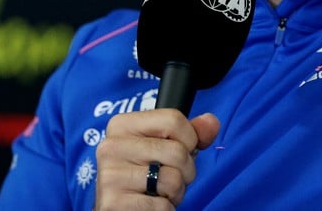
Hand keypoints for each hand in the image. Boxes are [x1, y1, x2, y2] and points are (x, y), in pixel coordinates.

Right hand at [94, 109, 219, 208]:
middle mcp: (111, 146)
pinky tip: (150, 205)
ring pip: (172, 179)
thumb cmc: (145, 174)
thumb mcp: (166, 147)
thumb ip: (192, 133)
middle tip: (169, 178)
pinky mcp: (113, 202)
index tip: (180, 150)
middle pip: (177, 151)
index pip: (174, 119)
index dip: (189, 139)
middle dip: (185, 170)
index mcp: (122, 125)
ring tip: (160, 192)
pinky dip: (165, 209)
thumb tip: (211, 122)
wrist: (119, 207)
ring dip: (176, 192)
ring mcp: (110, 175)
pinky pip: (162, 205)